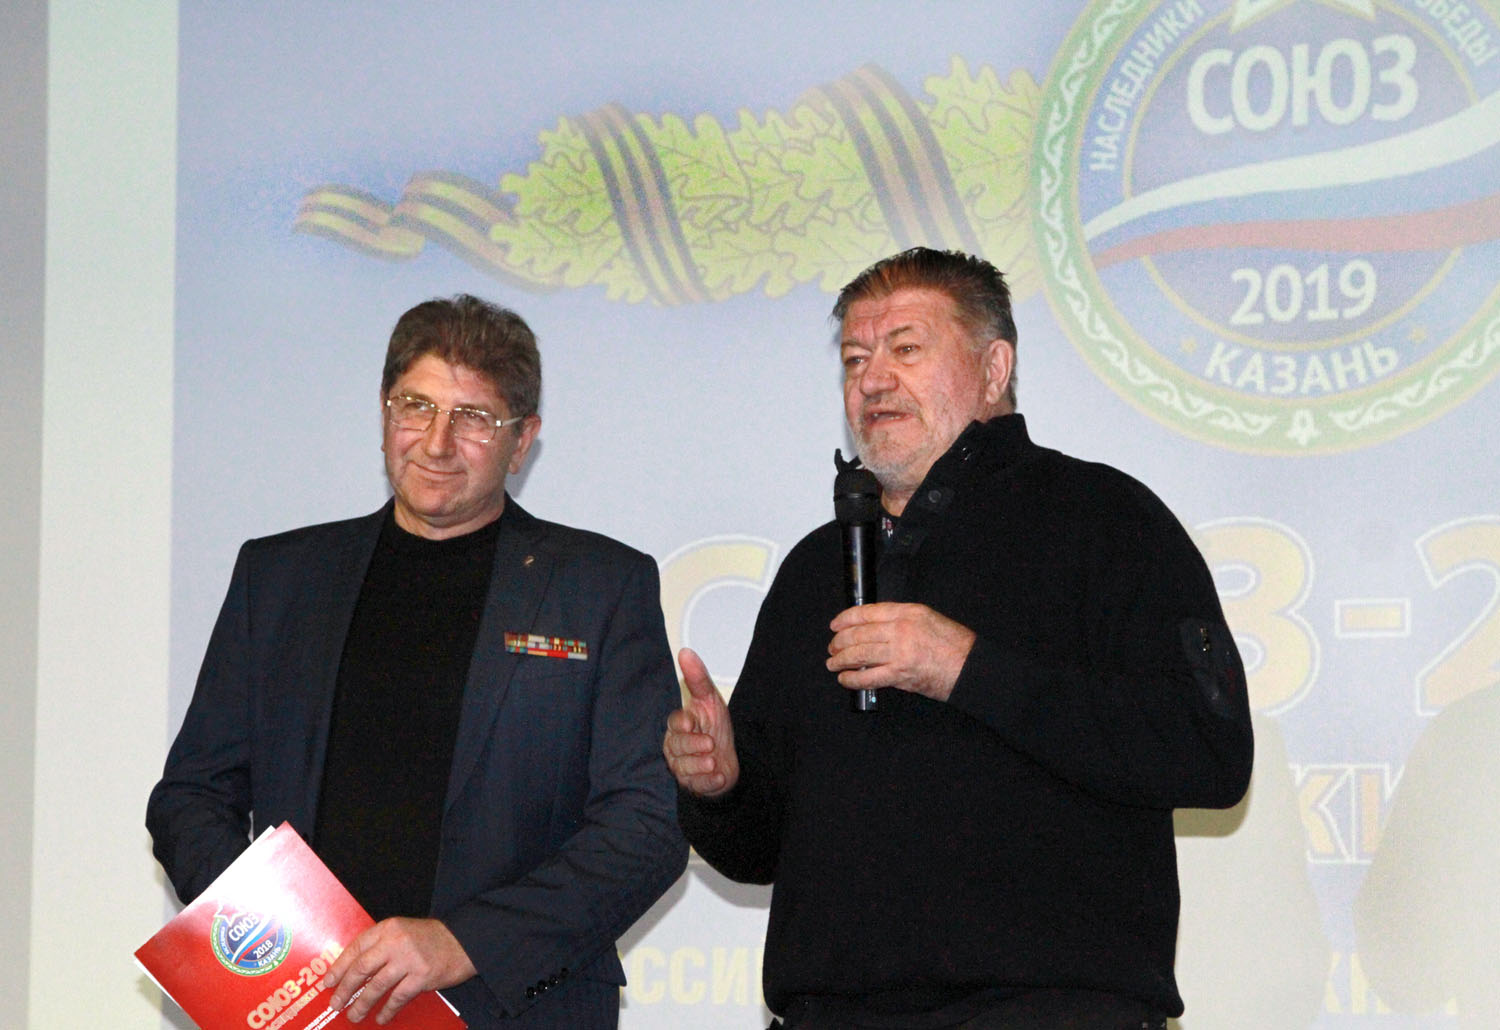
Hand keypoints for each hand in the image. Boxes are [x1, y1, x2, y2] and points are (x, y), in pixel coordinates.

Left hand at [323, 917, 474, 1023]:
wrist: (464, 941)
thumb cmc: (432, 938)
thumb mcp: (404, 932)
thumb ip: (381, 946)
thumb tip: (355, 971)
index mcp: (388, 928)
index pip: (356, 948)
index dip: (339, 967)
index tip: (328, 982)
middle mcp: (396, 942)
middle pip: (361, 968)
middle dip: (345, 989)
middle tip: (336, 1003)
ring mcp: (409, 959)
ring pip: (376, 986)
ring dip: (362, 1003)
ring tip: (354, 1015)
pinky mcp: (422, 976)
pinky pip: (398, 997)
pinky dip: (387, 1010)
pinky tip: (381, 1018)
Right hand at [663, 648, 739, 797]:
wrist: (729, 758)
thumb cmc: (715, 727)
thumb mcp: (711, 700)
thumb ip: (698, 679)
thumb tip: (685, 652)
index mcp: (679, 725)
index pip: (673, 723)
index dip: (680, 724)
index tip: (690, 722)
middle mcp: (677, 747)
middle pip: (677, 747)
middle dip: (692, 745)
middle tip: (709, 743)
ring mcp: (683, 767)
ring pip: (684, 768)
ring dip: (699, 765)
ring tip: (713, 761)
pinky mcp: (694, 784)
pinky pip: (696, 785)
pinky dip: (708, 782)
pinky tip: (718, 776)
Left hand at [827, 603, 975, 701]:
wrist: (970, 667)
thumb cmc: (953, 644)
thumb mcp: (928, 618)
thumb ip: (901, 619)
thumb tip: (873, 626)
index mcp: (907, 612)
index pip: (867, 612)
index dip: (846, 619)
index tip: (836, 624)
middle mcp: (901, 629)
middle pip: (859, 634)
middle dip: (840, 641)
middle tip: (833, 647)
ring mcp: (899, 652)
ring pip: (859, 654)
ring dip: (841, 660)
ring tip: (833, 663)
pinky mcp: (900, 675)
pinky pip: (868, 677)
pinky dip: (852, 679)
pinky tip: (845, 679)